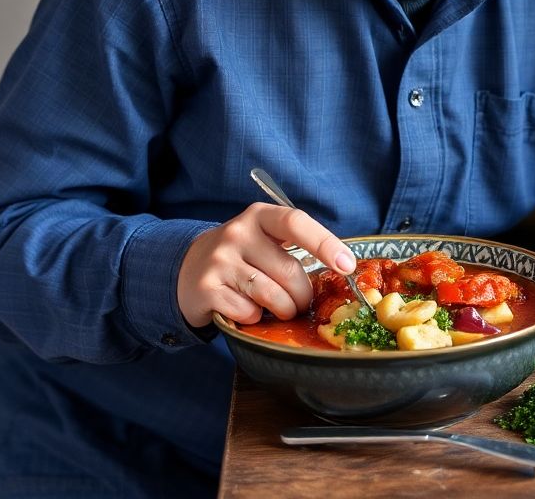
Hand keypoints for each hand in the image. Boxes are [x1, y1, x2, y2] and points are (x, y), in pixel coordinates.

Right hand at [177, 203, 356, 327]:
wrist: (187, 268)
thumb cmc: (241, 255)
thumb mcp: (263, 238)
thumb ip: (293, 246)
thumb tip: (339, 268)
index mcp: (259, 215)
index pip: (296, 223)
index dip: (325, 243)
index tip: (347, 264)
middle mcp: (238, 233)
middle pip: (289, 271)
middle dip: (303, 295)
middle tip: (301, 302)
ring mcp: (220, 261)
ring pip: (272, 296)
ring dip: (284, 310)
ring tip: (280, 308)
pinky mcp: (207, 289)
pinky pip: (248, 313)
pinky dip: (255, 318)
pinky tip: (246, 308)